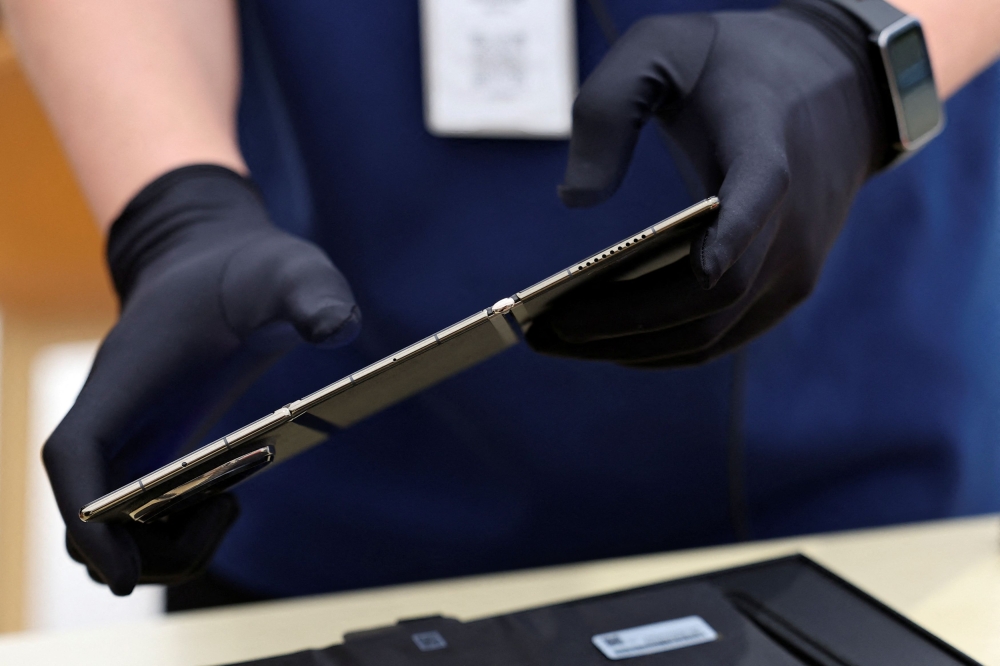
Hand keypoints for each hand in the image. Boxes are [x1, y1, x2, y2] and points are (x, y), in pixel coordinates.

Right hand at [43, 165, 360, 594]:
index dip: (86, 517)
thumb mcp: (288, 271)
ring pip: (110, 523)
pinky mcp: (155, 448)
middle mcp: (116, 415)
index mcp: (131, 375)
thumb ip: (312, 293)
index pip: (75, 452)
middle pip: (88, 513)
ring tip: (229, 507)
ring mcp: (131, 436)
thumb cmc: (246, 268)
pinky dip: (173, 530)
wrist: (218, 259)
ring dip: (161, 546)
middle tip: (225, 515)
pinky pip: (140, 512)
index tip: (118, 573)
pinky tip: (226, 502)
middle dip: (145, 549)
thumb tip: (339, 327)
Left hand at [527, 0, 888, 365]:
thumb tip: (575, 200)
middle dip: (620, 324)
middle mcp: (791, 222)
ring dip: (629, 349)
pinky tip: (605, 343)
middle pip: (709, 298)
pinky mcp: (786, 291)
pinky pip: (719, 339)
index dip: (731, 234)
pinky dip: (659, 349)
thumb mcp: (662, 48)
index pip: (758, 195)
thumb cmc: (732, 68)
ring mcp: (794, 266)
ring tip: (555, 341)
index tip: (697, 265)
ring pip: (709, 335)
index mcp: (766, 148)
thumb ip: (610, 107)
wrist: (836, 88)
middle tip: (543, 331)